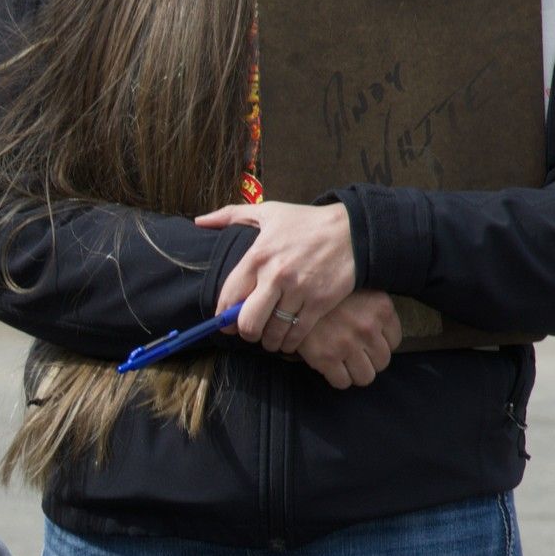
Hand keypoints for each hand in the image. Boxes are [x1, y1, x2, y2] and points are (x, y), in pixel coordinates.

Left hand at [196, 198, 360, 353]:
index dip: (224, 317)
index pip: (229, 298)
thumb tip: (200, 221)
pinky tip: (289, 338)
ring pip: (273, 333)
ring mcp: (299, 291)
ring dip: (269, 341)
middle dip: (246, 333)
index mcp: (258, 256)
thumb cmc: (308, 222)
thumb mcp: (269, 212)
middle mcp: (276, 275)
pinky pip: (297, 335)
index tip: (226, 322)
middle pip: (248, 323)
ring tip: (270, 337)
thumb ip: (231, 215)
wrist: (355, 230)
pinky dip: (290, 343)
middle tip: (251, 331)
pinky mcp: (320, 303)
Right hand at [266, 286, 401, 392]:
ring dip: (355, 373)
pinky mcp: (327, 358)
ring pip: (366, 376)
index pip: (395, 341)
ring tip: (344, 364)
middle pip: (382, 361)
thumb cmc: (324, 292)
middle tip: (355, 355)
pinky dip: (338, 378)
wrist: (290, 293)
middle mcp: (369, 327)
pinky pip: (343, 382)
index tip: (368, 342)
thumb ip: (372, 310)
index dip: (380, 344)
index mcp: (382, 309)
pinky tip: (330, 367)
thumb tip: (379, 335)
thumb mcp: (356, 291)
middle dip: (369, 361)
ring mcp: (348, 344)